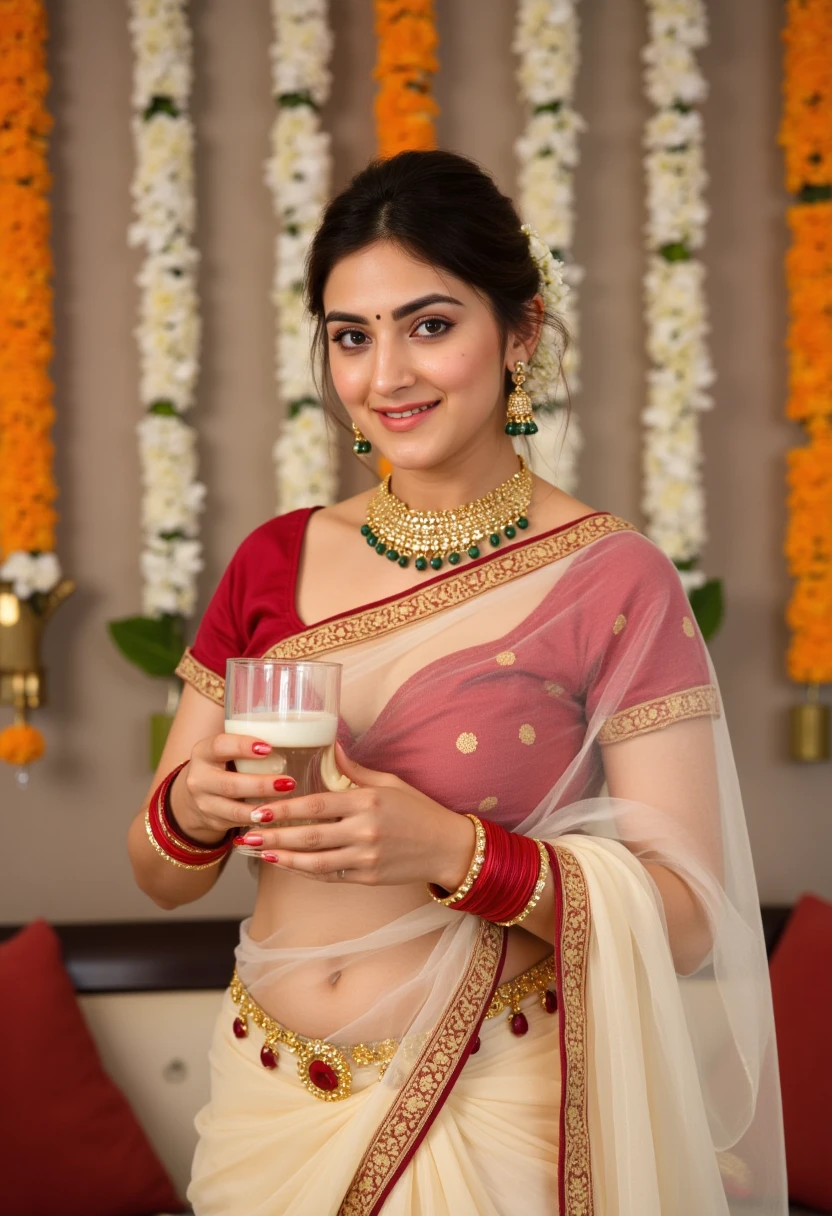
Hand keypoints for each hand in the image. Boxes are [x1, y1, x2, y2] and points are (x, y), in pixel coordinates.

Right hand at [168, 733, 298, 845]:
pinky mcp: (213, 822)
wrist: (195, 795)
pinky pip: (238, 824)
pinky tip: (275, 818)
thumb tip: (292, 732)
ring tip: (285, 805)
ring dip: (262, 809)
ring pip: (234, 810)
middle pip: (230, 784)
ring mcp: (204, 804)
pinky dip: (258, 822)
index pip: (219, 746)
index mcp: (203, 752)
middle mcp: (199, 779)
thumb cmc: (223, 764)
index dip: (242, 746)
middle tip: (289, 782)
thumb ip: (248, 744)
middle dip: (261, 785)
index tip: (268, 748)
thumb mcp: (225, 750)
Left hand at [235, 742, 475, 887]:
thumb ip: (354, 769)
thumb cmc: (418, 810)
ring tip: (260, 853)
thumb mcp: (389, 782)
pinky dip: (307, 871)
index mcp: (367, 801)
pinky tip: (289, 865)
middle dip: (274, 837)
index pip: (316, 805)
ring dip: (284, 859)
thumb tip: (329, 745)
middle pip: (310, 836)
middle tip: (247, 835)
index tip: (260, 809)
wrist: (447, 847)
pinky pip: (330, 876)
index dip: (284, 809)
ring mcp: (366, 858)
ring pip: (315, 862)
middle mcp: (365, 831)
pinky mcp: (368, 878)